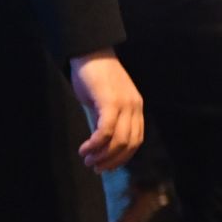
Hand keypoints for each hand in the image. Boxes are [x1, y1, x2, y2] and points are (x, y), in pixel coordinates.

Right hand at [69, 51, 143, 173]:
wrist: (91, 53)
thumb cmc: (95, 78)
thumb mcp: (105, 103)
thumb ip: (107, 120)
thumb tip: (101, 143)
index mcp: (136, 108)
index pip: (136, 140)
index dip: (123, 157)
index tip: (108, 167)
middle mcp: (135, 107)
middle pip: (130, 144)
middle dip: (112, 161)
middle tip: (95, 168)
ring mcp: (124, 104)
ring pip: (119, 140)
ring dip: (103, 155)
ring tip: (88, 160)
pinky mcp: (110, 102)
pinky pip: (106, 130)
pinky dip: (95, 144)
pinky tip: (85, 148)